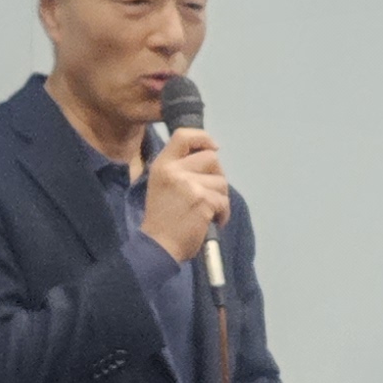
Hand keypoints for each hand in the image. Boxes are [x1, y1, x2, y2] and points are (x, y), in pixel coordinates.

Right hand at [140, 130, 229, 263]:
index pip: (184, 135)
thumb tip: (211, 155)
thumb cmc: (161, 219)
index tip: (213, 148)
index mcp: (162, 165)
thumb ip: (180, 169)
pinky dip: (223, 214)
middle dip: (217, 175)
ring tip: (208, 211)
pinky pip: (224, 201)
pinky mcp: (203, 201)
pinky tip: (212, 222)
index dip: (203, 137)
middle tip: (210, 192)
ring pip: (221, 182)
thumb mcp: (162, 185)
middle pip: (211, 158)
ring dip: (220, 198)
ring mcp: (189, 185)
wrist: (158, 247)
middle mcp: (174, 170)